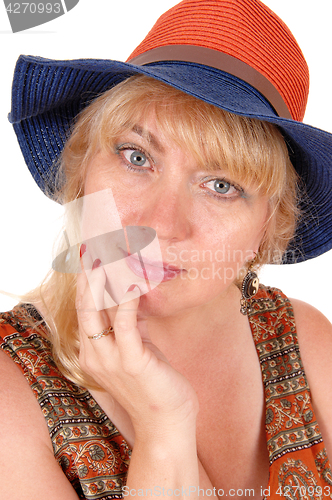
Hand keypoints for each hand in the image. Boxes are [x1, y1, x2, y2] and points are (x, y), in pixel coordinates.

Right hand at [76, 247, 198, 439]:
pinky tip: (135, 281)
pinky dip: (129, 299)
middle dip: (88, 275)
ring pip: (97, 311)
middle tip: (95, 248)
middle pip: (85, 306)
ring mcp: (109, 359)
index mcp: (93, 352)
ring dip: (103, 280)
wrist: (166, 424)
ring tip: (107, 255)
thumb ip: (130, 327)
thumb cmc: (155, 386)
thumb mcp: (137, 351)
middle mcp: (94, 354)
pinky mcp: (131, 361)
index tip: (93, 258)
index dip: (88, 283)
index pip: (85, 310)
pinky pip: (126, 323)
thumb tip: (133, 299)